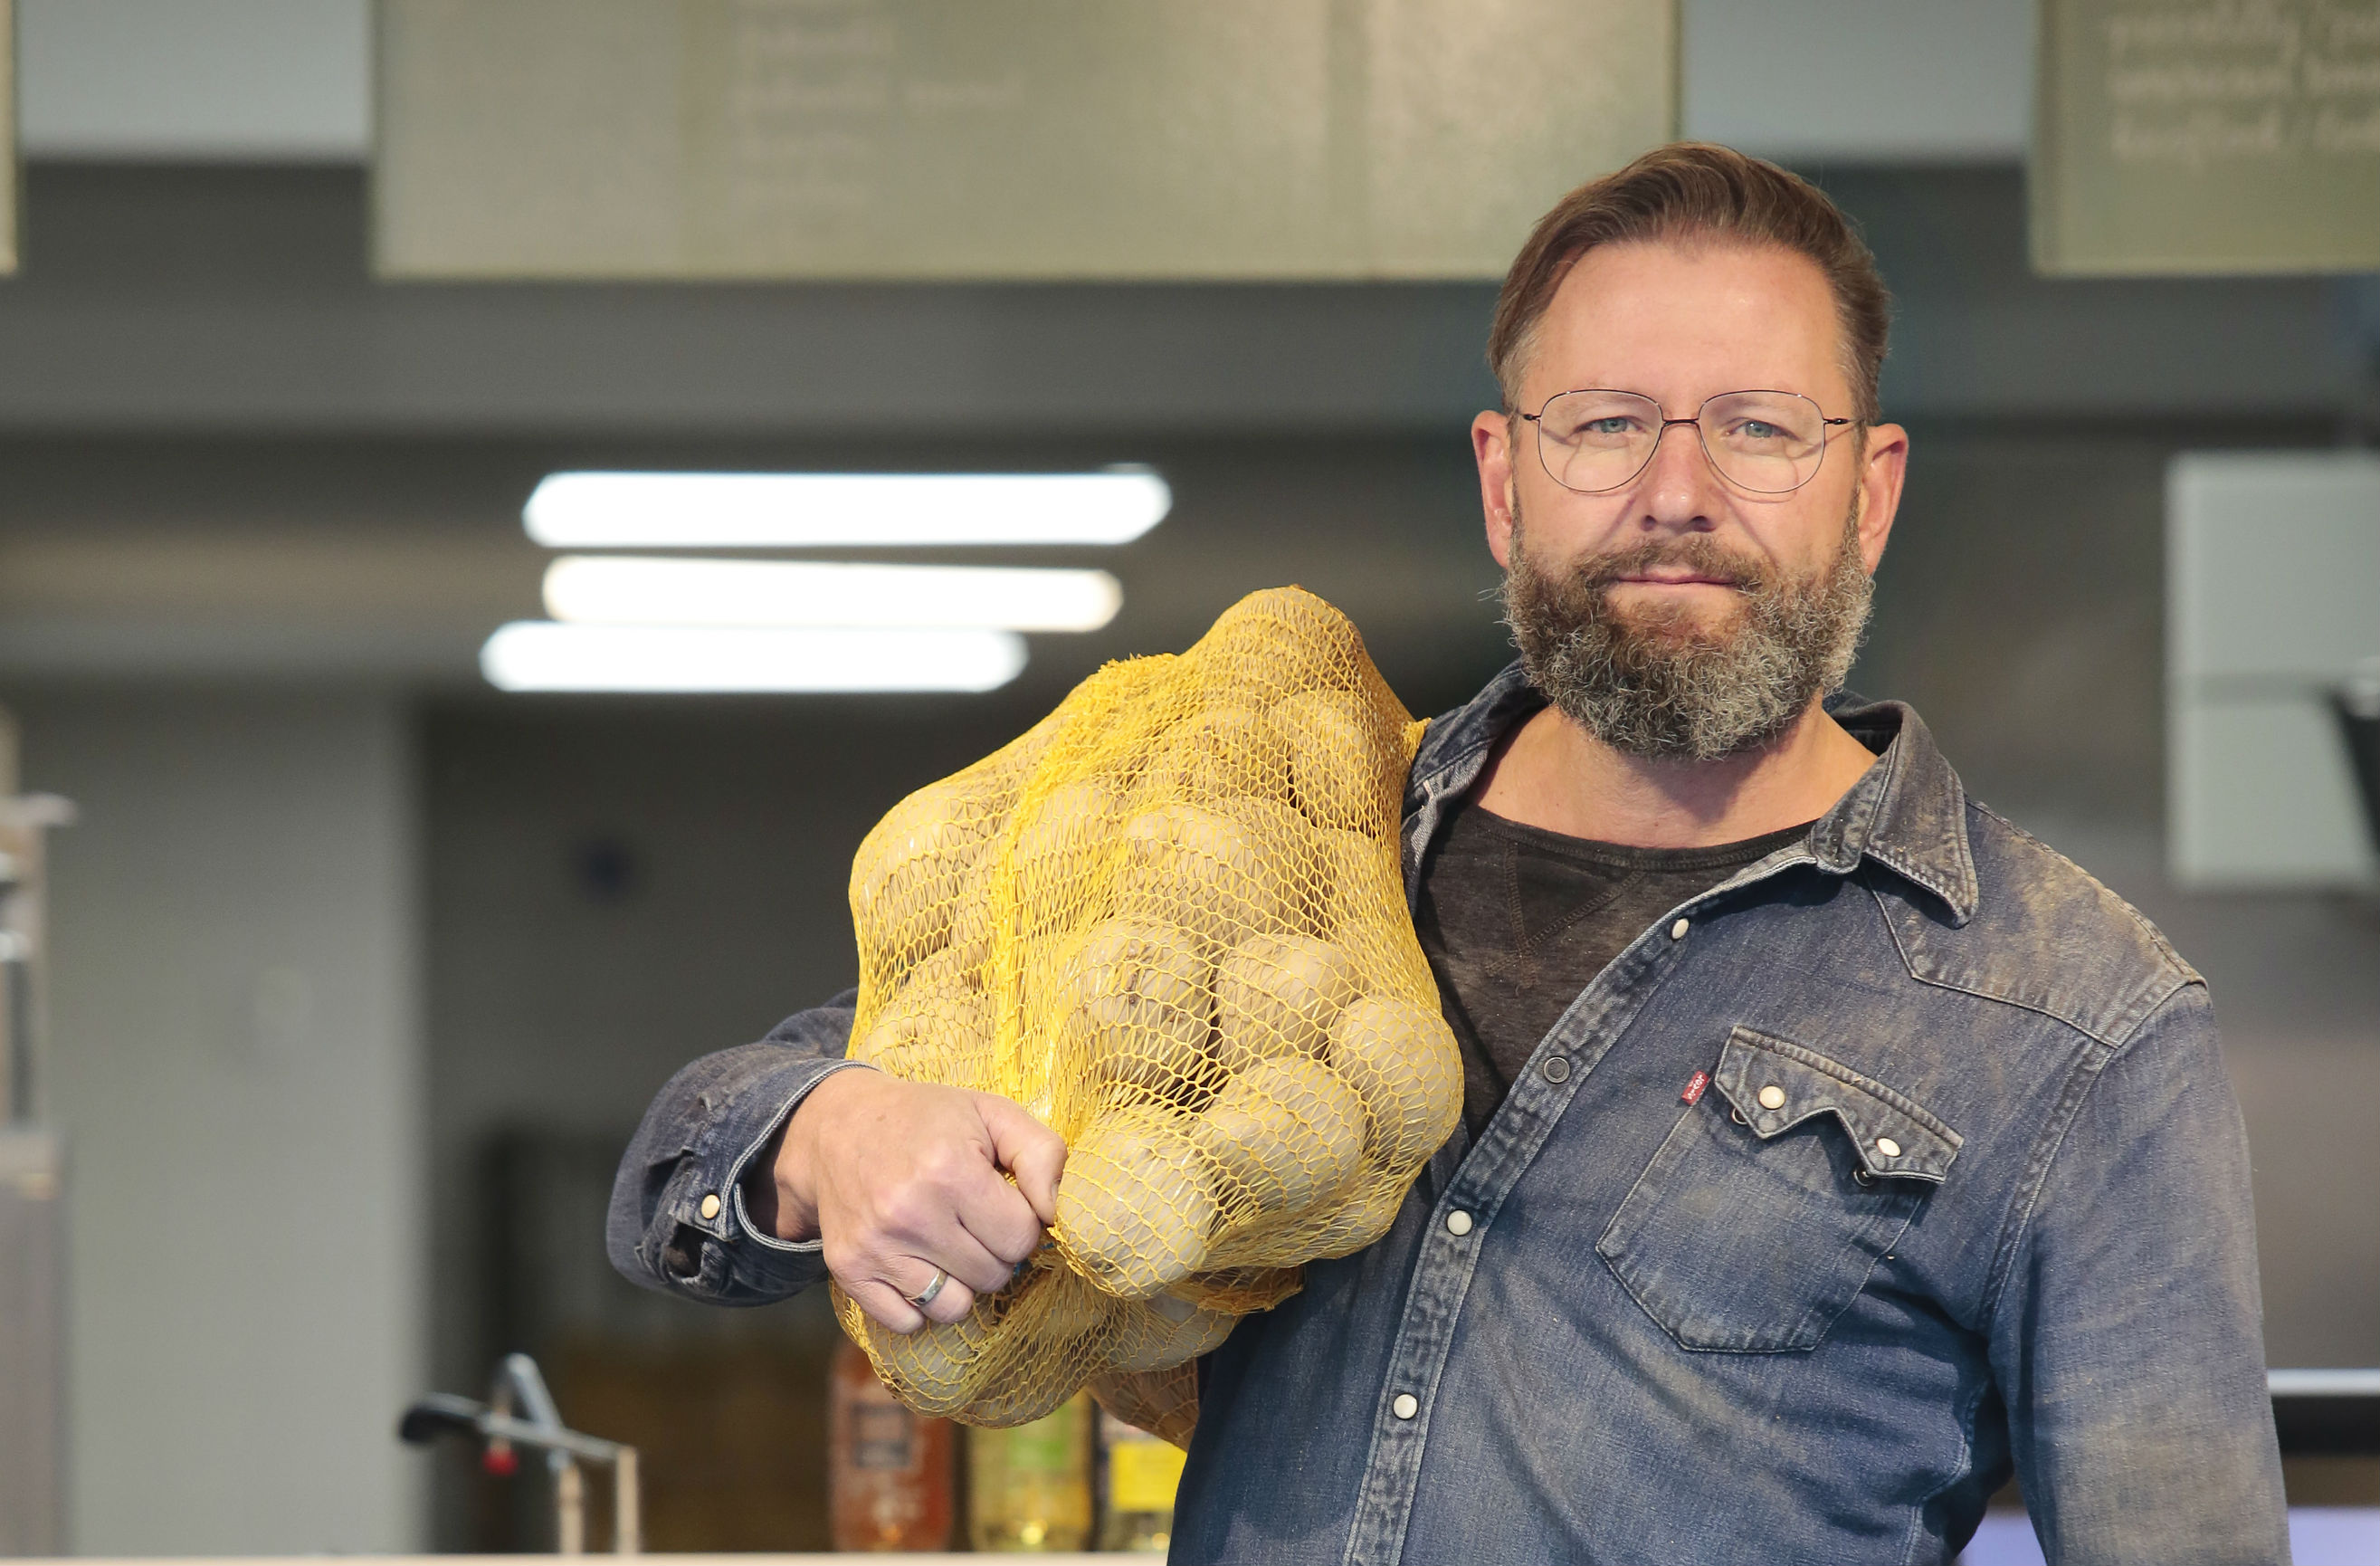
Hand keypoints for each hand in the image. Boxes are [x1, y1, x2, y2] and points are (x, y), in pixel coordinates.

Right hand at [756, 1068, 1065, 1331]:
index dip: (1021, 1222)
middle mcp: (909, 1213)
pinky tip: (916, 1264)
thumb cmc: (928, 1121)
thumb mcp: (992, 1113)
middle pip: (992, 1276)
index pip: (1021, 1237)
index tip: (1000, 1202)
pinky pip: (906, 1323)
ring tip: (946, 1244)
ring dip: (960, 1283)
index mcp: (950, 1170)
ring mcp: (875, 1247)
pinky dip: (918, 1304)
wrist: (838, 1126)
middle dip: (994, 1252)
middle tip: (972, 1220)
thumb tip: (1054, 1214)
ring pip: (953, 1308)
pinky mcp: (849, 1271)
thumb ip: (1042, 1154)